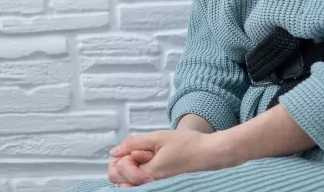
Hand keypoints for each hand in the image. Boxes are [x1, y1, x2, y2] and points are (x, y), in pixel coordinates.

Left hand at [111, 129, 227, 183]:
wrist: (209, 155)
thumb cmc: (188, 145)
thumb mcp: (158, 137)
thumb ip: (133, 144)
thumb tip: (114, 151)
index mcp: (149, 173)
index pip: (119, 170)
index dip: (123, 156)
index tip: (136, 149)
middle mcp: (151, 185)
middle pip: (119, 182)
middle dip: (121, 165)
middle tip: (136, 154)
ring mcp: (156, 188)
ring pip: (127, 185)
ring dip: (128, 172)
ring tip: (143, 159)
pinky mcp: (160, 187)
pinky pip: (139, 186)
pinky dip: (136, 176)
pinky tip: (145, 165)